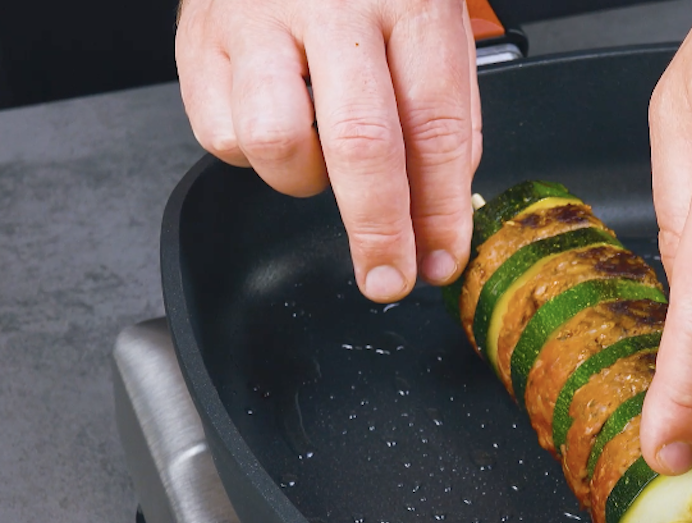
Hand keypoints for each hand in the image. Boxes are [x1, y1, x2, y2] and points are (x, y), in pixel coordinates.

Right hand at [176, 0, 480, 300]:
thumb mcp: (428, 24)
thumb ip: (444, 114)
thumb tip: (442, 213)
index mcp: (407, 0)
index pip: (435, 125)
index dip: (441, 208)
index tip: (444, 259)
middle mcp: (331, 6)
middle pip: (361, 143)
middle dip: (379, 231)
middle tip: (389, 278)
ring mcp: (257, 21)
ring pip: (277, 143)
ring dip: (307, 181)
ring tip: (322, 160)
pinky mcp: (198, 40)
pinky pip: (221, 136)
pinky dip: (252, 155)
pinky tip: (278, 124)